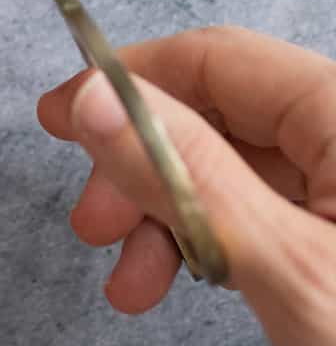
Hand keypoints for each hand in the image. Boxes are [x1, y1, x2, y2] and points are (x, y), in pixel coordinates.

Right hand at [38, 27, 335, 345]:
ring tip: (129, 284)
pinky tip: (178, 286)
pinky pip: (263, 213)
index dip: (130, 81)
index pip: (217, 59)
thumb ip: (189, 175)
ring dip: (166, 217)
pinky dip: (209, 244)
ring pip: (234, 170)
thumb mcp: (287, 268)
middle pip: (220, 116)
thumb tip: (94, 99)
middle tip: (90, 226)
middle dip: (143, 168)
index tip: (58, 116)